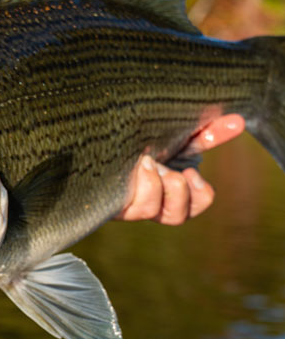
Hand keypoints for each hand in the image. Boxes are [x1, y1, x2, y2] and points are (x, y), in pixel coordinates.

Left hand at [116, 114, 244, 224]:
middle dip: (177, 191)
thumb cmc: (140, 141)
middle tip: (170, 170)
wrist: (99, 140)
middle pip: (176, 216)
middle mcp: (153, 203)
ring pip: (152, 211)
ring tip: (148, 162)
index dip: (200, 193)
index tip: (191, 172)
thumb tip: (239, 121)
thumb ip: (206, 132)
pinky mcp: (112, 203)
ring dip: (156, 185)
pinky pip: (130, 204)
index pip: (197, 203)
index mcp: (172, 190)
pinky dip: (138, 183)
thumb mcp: (175, 137)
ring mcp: (131, 204)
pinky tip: (134, 165)